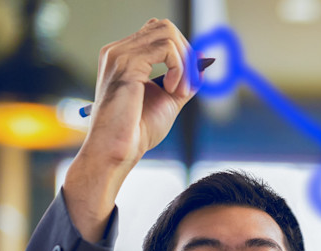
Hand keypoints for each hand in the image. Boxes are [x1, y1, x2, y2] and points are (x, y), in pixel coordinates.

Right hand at [63, 18, 198, 242]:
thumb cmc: (136, 132)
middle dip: (186, 55)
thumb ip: (184, 78)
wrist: (116, 152)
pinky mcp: (126, 64)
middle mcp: (117, 50)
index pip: (159, 33)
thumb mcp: (169, 100)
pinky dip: (180, 68)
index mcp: (123, 57)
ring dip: (185, 64)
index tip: (187, 82)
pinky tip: (173, 91)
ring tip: (179, 92)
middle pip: (165, 28)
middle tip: (186, 87)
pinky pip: (167, 48)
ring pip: (168, 34)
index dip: (181, 53)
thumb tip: (203, 58)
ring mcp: (119, 55)